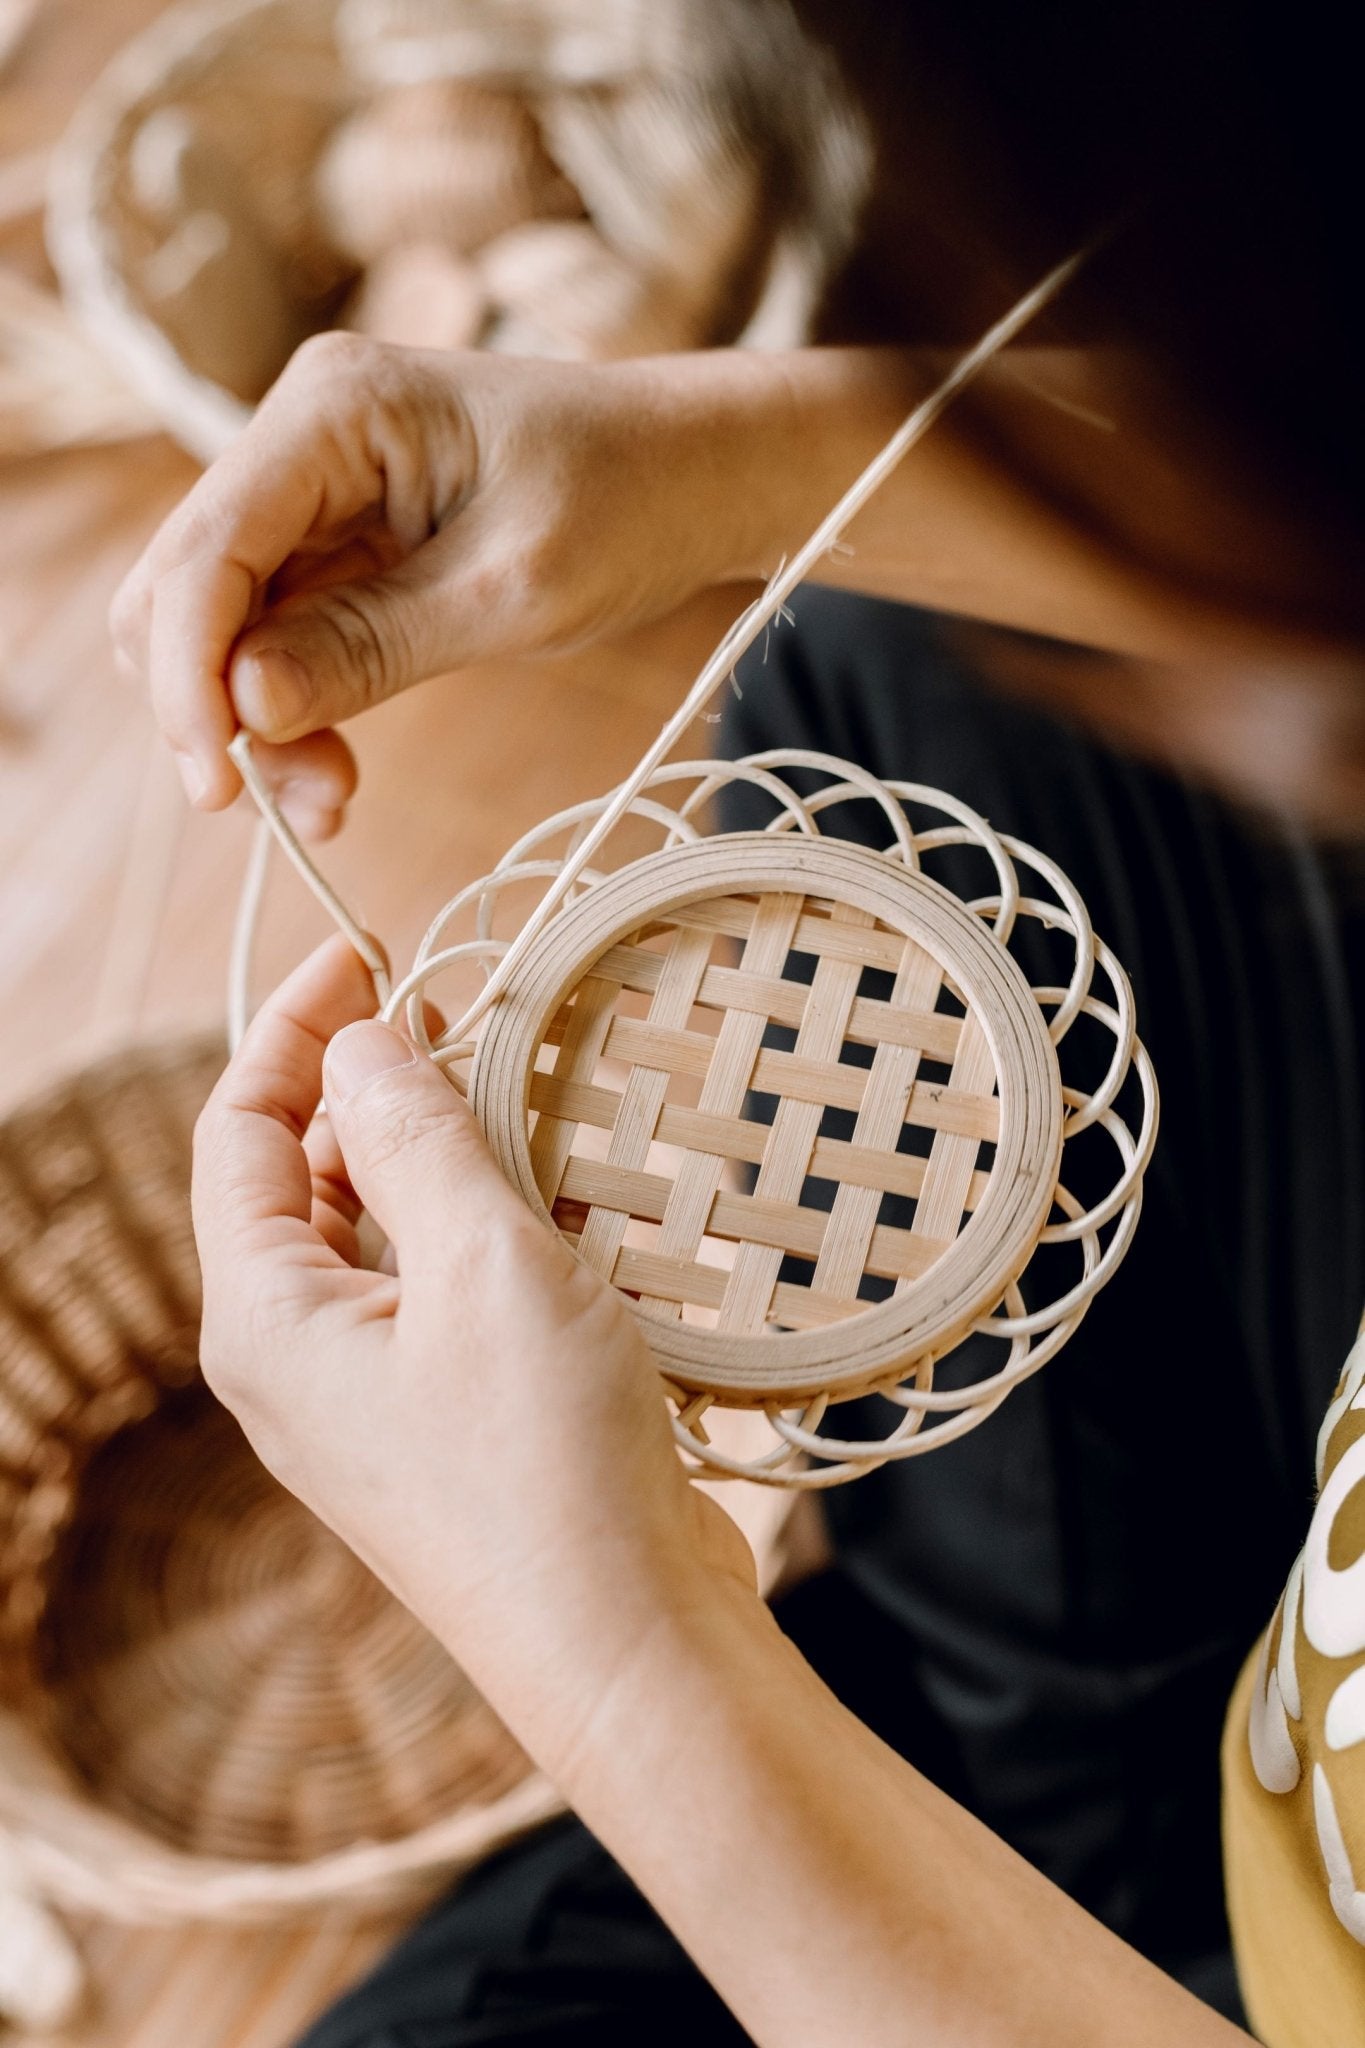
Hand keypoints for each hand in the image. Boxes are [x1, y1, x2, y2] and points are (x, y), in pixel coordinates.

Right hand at [112, 337, 775, 830]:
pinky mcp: (338, 545)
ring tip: (330, 802)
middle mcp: (302, 437)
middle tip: (295, 806)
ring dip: (253, 724)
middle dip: (214, 704)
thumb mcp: (513, 593)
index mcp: (336, 408)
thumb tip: (243, 704)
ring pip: (221, 627)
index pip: (207, 546)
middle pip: (183, 587)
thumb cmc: (631, 502)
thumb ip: (372, 646)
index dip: (188, 673)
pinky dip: (291, 711)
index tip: (216, 783)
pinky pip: (276, 639)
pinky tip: (334, 772)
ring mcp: (314, 492)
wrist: (699, 474)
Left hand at [192, 934, 755, 1773]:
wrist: (630, 1647)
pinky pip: (446, 1293)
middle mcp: (302, 1362)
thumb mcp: (482, 1262)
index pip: (239, 1132)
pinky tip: (570, 1198)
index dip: (292, 1028)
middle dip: (373, 1088)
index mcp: (268, 1319)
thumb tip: (363, 1043)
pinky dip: (491, 1228)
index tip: (370, 956)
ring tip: (521, 1092)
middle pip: (305, 1181)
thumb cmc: (546, 1463)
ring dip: (442, 1156)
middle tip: (458, 1012)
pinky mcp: (452, 1424)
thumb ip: (416, 1136)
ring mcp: (376, 1400)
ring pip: (385, 1235)